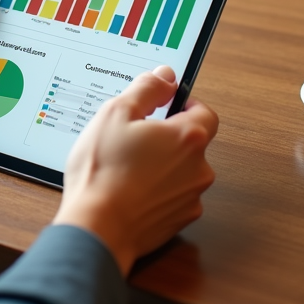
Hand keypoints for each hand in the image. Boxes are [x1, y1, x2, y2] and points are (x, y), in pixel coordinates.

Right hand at [52, 66, 217, 276]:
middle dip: (167, 137)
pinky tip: (130, 190)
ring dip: (163, 165)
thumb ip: (146, 89)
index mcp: (188, 136)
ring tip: (127, 167)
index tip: (165, 106)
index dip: (186, 105)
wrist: (97, 227)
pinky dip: (157, 191)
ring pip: (182, 171)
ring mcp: (191, 197)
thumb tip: (165, 76)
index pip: (205, 112)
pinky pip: (174, 196)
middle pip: (192, 142)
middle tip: (134, 138)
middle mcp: (198, 167)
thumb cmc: (103, 170)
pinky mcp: (180, 220)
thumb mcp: (116, 112)